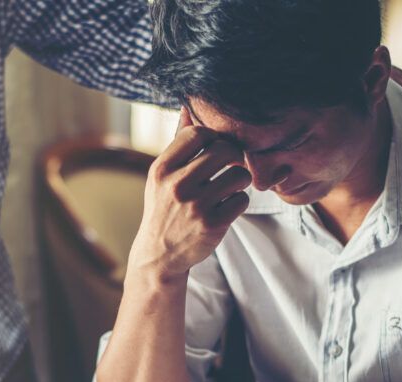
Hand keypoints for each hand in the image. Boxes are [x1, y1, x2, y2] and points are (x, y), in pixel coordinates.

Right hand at [127, 107, 251, 283]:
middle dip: (233, 156)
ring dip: (239, 180)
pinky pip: (242, 199)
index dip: (213, 137)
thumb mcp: (162, 176)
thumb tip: (188, 106)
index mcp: (162, 168)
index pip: (198, 133)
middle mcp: (177, 185)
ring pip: (239, 175)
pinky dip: (238, 202)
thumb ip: (177, 143)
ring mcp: (196, 206)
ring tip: (229, 187)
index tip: (215, 148)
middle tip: (231, 165)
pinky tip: (227, 207)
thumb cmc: (164, 208)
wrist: (159, 254)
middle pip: (224, 150)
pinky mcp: (213, 225)